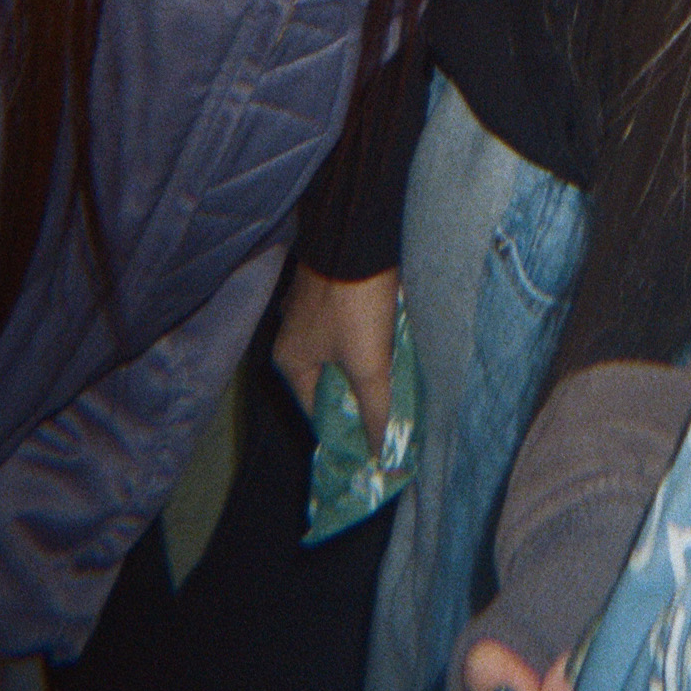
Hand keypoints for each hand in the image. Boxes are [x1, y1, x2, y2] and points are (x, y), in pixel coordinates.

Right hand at [272, 261, 398, 450]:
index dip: (347, 429)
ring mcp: (313, 311)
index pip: (317, 411)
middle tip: (394, 415)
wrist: (358, 232)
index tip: (377, 442)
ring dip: (370, 368)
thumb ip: (375, 410)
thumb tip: (382, 458)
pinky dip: (372, 342)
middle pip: (332, 382)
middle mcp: (295, 337)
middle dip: (362, 397)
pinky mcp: (333, 291)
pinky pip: (352, 330)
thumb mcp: (367, 364)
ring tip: (400, 384)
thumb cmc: (354, 303)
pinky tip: (396, 347)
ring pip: (345, 355)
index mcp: (289, 360)